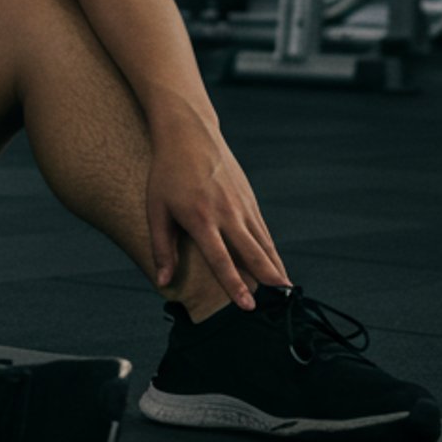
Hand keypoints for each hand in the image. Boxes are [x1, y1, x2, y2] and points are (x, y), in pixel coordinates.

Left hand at [145, 130, 288, 309]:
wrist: (189, 134)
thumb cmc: (167, 173)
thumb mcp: (156, 209)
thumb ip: (161, 248)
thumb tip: (162, 282)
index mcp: (201, 218)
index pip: (221, 259)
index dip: (234, 285)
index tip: (247, 306)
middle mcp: (226, 213)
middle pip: (252, 252)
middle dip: (267, 279)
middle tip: (281, 302)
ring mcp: (241, 204)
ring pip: (263, 242)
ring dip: (275, 266)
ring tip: (285, 290)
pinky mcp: (249, 198)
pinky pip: (263, 229)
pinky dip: (271, 249)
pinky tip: (276, 264)